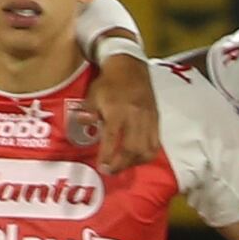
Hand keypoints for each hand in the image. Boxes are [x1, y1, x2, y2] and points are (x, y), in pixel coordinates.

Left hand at [86, 50, 161, 169]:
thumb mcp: (93, 94)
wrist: (131, 67)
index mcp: (118, 110)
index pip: (114, 137)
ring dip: (134, 162)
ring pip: (146, 149)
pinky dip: (146, 155)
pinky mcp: (156, 121)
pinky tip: (136, 158)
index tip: (101, 167)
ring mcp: (148, 120)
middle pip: (133, 148)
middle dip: (121, 164)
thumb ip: (88, 111)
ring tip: (123, 166)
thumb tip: (82, 122)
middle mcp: (136, 117)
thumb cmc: (109, 82)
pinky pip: (155, 143)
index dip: (108, 155)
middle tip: (109, 171)